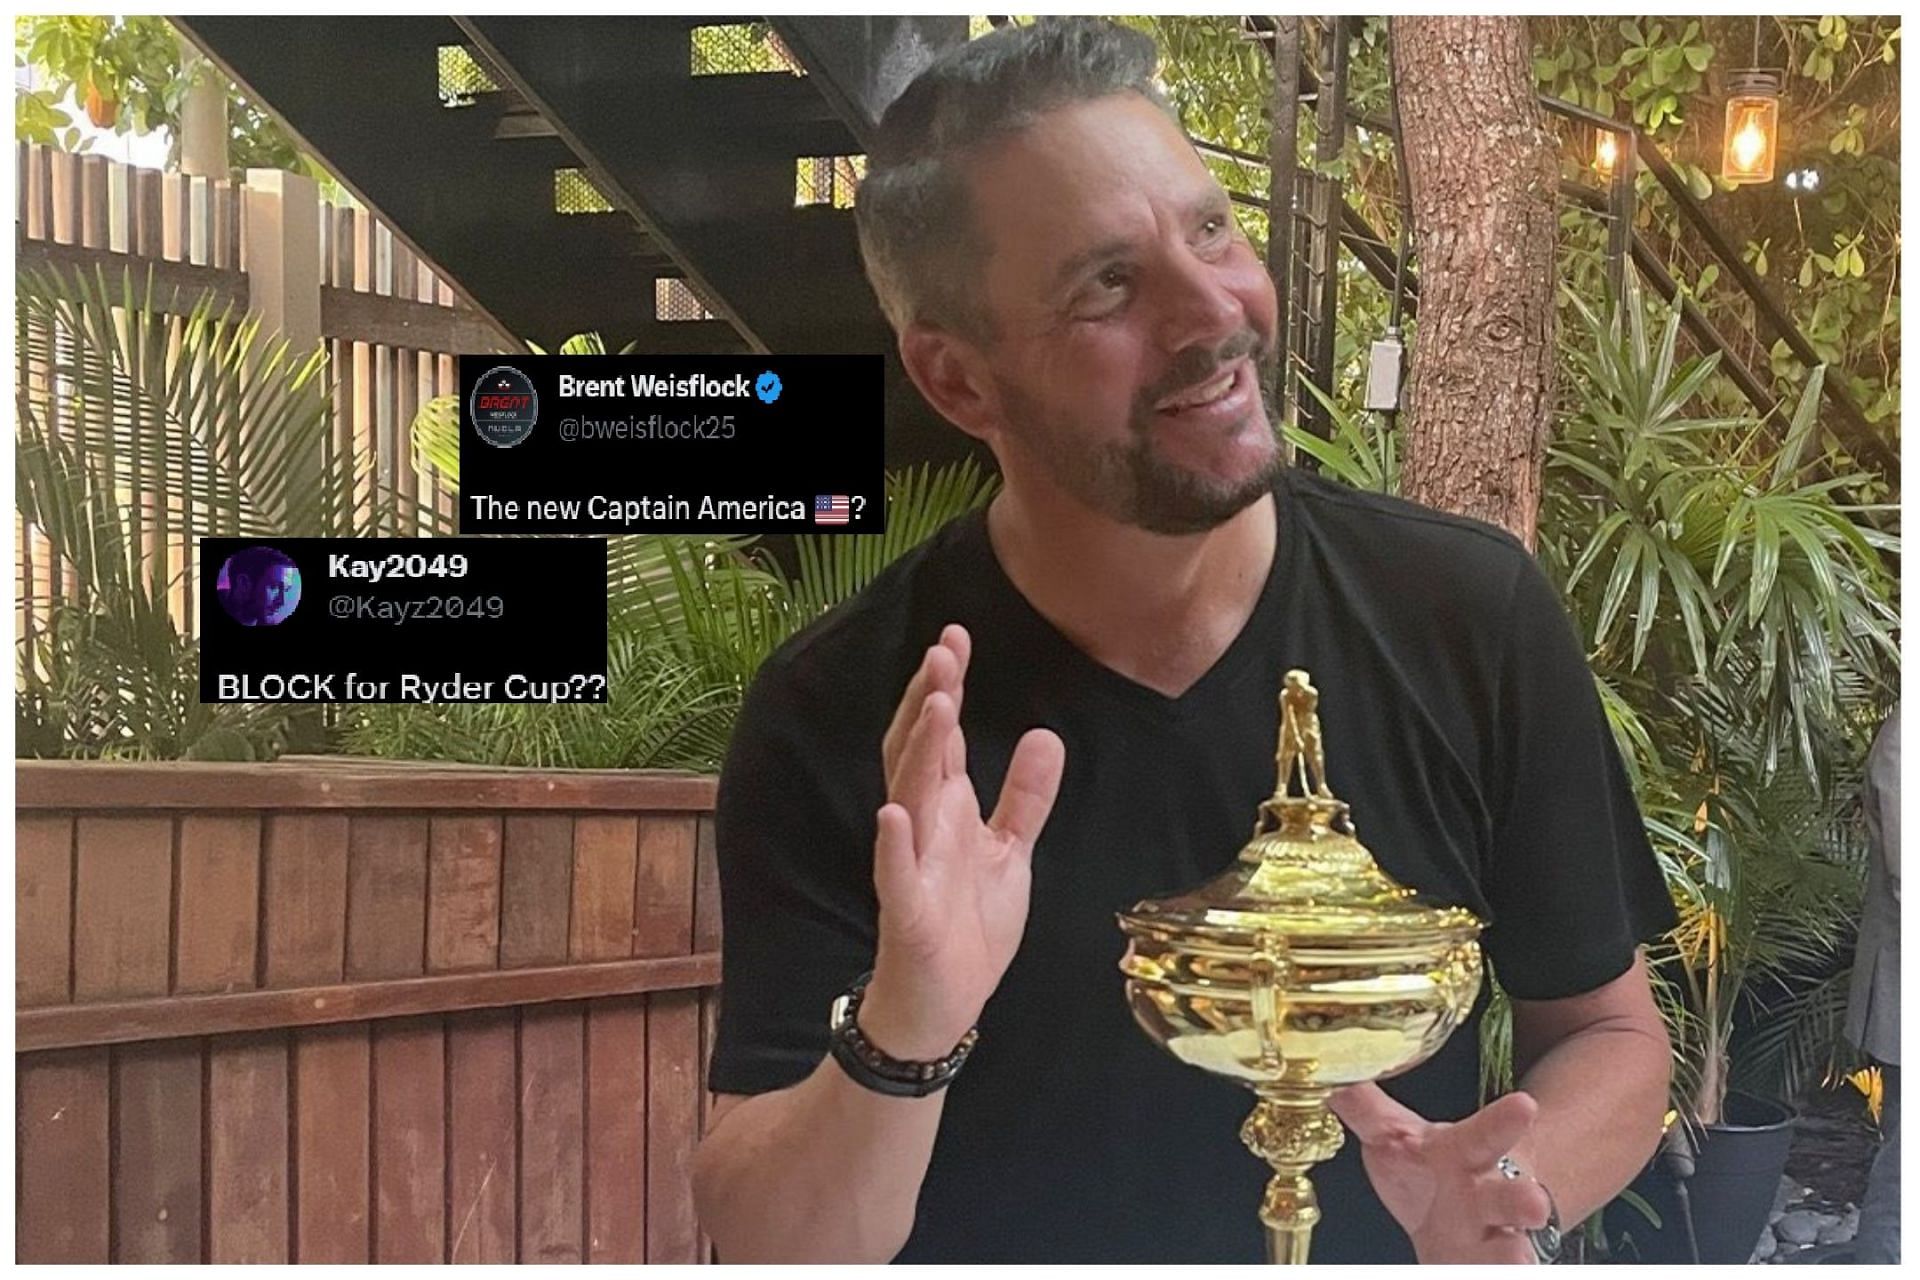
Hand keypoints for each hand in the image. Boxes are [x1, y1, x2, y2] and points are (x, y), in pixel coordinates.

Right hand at [860, 625, 1065, 1060]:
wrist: (944, 1003)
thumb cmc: (968, 927)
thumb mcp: (1010, 853)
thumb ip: (1025, 797)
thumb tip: (1044, 736)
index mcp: (945, 810)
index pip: (940, 736)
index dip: (946, 687)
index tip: (956, 637)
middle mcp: (922, 827)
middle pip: (918, 752)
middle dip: (929, 701)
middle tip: (944, 651)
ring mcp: (910, 867)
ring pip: (908, 798)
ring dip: (919, 752)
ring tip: (937, 707)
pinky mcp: (907, 913)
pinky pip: (896, 874)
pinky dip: (894, 844)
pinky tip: (895, 813)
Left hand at [1328, 1083, 1553, 1263]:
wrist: (1453, 1227)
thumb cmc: (1424, 1172)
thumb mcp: (1390, 1135)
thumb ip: (1360, 1104)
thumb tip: (1324, 1071)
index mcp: (1462, 1156)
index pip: (1484, 1133)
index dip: (1503, 1121)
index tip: (1525, 1106)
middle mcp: (1486, 1199)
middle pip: (1509, 1196)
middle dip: (1523, 1199)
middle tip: (1534, 1203)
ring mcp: (1491, 1242)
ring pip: (1510, 1249)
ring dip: (1511, 1255)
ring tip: (1514, 1258)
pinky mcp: (1485, 1269)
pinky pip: (1493, 1272)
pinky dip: (1497, 1273)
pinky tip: (1505, 1271)